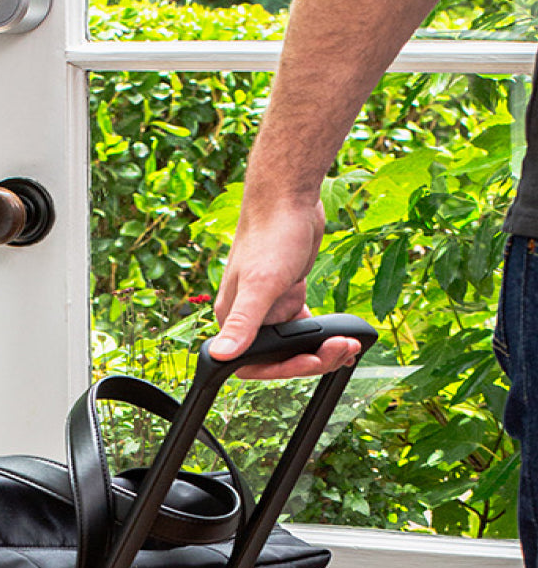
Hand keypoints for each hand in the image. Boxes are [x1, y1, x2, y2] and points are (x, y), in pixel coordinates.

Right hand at [209, 199, 359, 379]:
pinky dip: (322, 334)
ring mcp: (270, 304)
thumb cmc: (271, 235)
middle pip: (278, 356)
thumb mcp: (260, 283)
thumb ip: (244, 322)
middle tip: (340, 349)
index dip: (283, 369)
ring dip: (321, 349)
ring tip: (347, 343)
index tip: (310, 360)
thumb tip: (220, 354)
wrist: (289, 199)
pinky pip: (304, 326)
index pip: (252, 363)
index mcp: (233, 314)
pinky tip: (341, 334)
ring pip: (294, 343)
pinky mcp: (287, 293)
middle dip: (311, 358)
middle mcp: (249, 313)